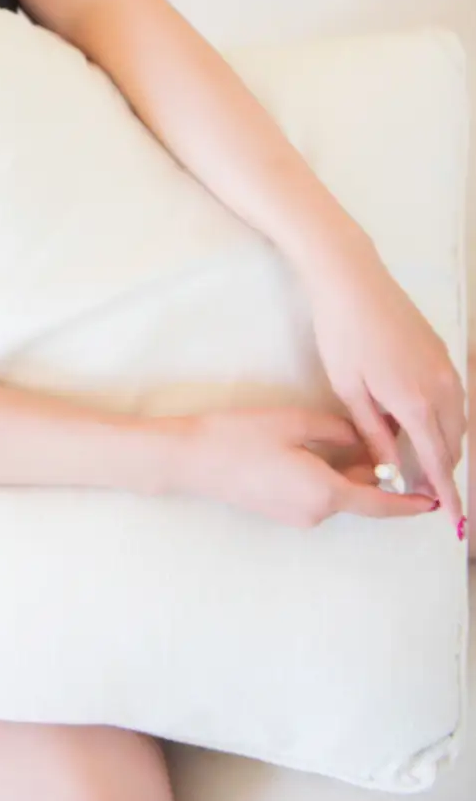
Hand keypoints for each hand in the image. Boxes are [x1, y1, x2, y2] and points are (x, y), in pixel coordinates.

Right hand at [177, 395, 442, 528]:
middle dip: (376, 476)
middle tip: (384, 442)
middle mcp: (315, 513)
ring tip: (347, 440)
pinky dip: (328, 478)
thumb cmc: (239, 438)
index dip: (409, 503)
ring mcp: (295, 516)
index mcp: (325, 492)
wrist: (190, 459)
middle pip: (360, 497)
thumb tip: (362, 439)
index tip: (434, 500)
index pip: (380, 504)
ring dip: (349, 474)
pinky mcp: (279, 512)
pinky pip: (316, 496)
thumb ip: (338, 431)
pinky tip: (315, 452)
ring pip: (337, 495)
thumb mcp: (295, 422)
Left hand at [303, 243, 466, 528]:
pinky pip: (455, 398)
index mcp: (416, 403)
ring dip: (445, 444)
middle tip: (425, 491)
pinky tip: (422, 422)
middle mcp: (441, 387)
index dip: (446, 493)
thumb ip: (374, 434)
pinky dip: (445, 418)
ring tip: (422, 462)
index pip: (438, 462)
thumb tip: (392, 470)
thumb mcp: (349, 390)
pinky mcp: (442, 352)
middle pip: (453, 444)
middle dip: (443, 471)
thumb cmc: (342, 333)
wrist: (352, 280)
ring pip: (458, 421)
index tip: (456, 520)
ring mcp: (446, 367)